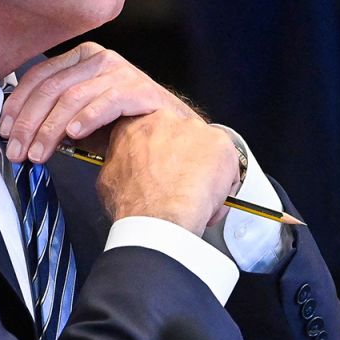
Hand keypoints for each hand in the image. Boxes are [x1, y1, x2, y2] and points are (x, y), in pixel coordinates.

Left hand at [0, 42, 198, 163]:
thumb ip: (51, 115)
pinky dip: (87, 118)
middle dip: (29, 123)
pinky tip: (73, 134)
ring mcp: (121, 71)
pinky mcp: (140, 89)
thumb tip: (16, 132)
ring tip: (39, 153)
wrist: (167, 133)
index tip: (4, 130)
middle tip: (18, 151)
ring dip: (50, 129)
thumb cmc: (119, 125)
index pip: (38, 77)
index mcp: (80, 58)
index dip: (17, 105)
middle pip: (51, 89)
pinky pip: (107, 101)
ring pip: (73, 97)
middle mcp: (99, 58)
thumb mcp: (78, 117)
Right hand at [97, 113, 239, 233]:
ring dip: (204, 169)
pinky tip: (210, 200)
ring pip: (207, 148)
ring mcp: (194, 129)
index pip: (155, 131)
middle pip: (182, 136)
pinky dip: (224, 184)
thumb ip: (122, 162)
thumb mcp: (110, 176)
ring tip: (195, 195)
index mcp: (136, 125)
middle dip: (184, 157)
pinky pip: (229, 164)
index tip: (164, 166)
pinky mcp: (219, 143)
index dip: (162, 152)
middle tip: (180, 183)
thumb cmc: (134, 203)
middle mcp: (165, 120)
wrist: (157, 219)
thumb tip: (125, 168)